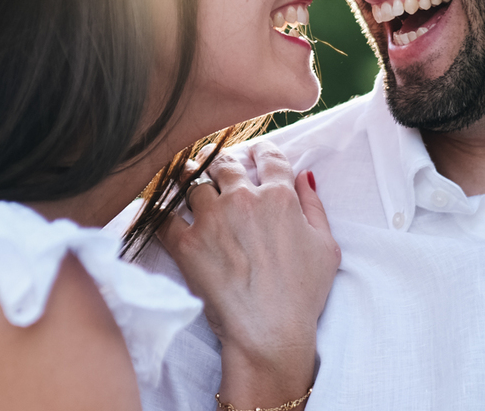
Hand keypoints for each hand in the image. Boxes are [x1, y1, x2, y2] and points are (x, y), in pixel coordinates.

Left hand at [157, 143, 339, 407]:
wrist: (269, 333)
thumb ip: (315, 207)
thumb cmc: (302, 295)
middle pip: (224, 163)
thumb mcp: (326, 248)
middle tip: (215, 166)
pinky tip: (158, 206)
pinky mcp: (185, 241)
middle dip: (221, 161)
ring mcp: (211, 219)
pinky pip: (162, 213)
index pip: (268, 157)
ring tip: (183, 178)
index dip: (261, 151)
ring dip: (187, 177)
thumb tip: (304, 177)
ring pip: (190, 180)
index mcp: (278, 198)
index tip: (254, 152)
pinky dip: (158, 207)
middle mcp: (242, 199)